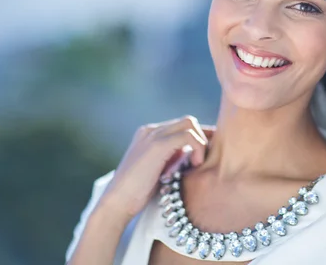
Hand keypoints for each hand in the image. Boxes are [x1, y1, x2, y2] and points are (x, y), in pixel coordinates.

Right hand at [98, 115, 213, 222]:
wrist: (117, 204)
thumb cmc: (139, 194)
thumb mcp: (161, 170)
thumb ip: (175, 157)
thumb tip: (197, 153)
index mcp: (150, 134)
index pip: (182, 126)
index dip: (200, 138)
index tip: (209, 155)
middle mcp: (151, 130)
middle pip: (188, 121)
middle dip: (203, 137)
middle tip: (204, 160)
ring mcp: (153, 135)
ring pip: (189, 123)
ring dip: (201, 142)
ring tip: (197, 164)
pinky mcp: (157, 145)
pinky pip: (188, 135)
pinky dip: (197, 147)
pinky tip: (195, 164)